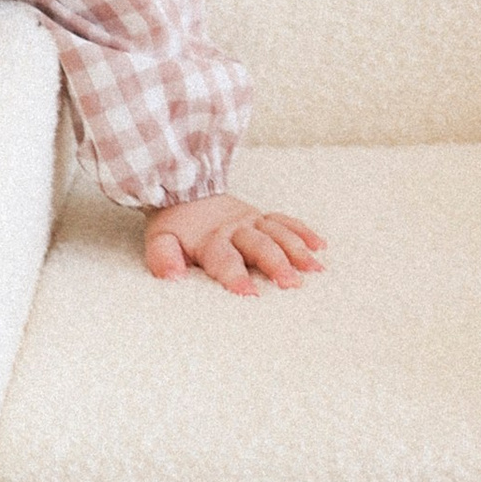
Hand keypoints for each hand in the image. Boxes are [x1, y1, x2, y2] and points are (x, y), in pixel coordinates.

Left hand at [142, 195, 326, 296]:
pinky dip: (303, 232)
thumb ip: (163, 258)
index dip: (235, 275)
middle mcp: (235, 229)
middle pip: (259, 245)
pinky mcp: (262, 217)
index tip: (249, 292)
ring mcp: (252, 221)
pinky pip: (285, 221)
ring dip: (297, 250)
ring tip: (314, 269)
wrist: (184, 188)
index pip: (224, 259)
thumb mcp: (160, 241)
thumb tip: (171, 277)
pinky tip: (320, 247)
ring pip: (278, 233)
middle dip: (276, 263)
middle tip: (291, 283)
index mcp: (211, 239)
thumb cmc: (175, 226)